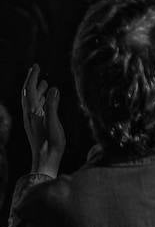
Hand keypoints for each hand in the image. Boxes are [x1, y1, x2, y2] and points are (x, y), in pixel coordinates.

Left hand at [21, 64, 65, 178]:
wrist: (45, 160)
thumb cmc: (51, 143)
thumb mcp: (54, 123)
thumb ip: (53, 106)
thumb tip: (53, 88)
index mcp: (33, 112)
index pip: (31, 90)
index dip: (33, 77)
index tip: (36, 66)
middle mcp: (30, 115)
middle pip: (28, 94)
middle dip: (31, 80)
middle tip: (36, 69)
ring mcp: (32, 120)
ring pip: (31, 100)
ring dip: (36, 89)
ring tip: (43, 82)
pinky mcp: (36, 125)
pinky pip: (36, 107)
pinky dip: (40, 98)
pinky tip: (47, 99)